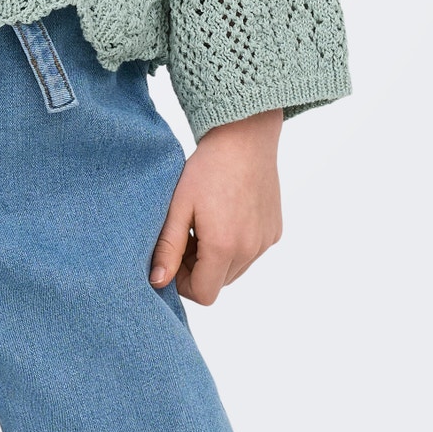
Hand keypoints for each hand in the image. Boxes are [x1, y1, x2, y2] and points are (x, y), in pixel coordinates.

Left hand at [148, 108, 282, 304]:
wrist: (244, 136)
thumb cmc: (206, 168)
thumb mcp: (178, 205)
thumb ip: (167, 247)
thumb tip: (157, 282)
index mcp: (225, 246)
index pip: (203, 295)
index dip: (183, 281)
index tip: (173, 253)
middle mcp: (251, 249)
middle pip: (219, 283)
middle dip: (198, 268)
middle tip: (186, 233)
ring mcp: (266, 241)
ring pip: (235, 269)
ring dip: (217, 258)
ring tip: (204, 222)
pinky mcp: (275, 231)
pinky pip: (251, 252)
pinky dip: (236, 245)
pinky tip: (225, 214)